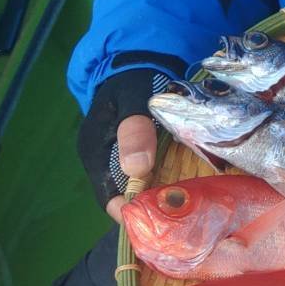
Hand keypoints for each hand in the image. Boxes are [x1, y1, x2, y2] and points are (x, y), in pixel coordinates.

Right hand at [77, 65, 174, 220]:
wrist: (138, 63)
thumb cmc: (133, 80)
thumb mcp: (133, 97)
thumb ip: (134, 128)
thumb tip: (137, 168)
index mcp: (95, 149)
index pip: (107, 195)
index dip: (129, 212)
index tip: (155, 222)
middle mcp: (104, 159)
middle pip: (124, 196)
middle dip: (149, 209)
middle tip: (180, 218)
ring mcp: (119, 158)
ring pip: (138, 189)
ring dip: (160, 197)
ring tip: (189, 207)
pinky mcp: (136, 155)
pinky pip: (149, 177)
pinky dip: (166, 183)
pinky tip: (189, 186)